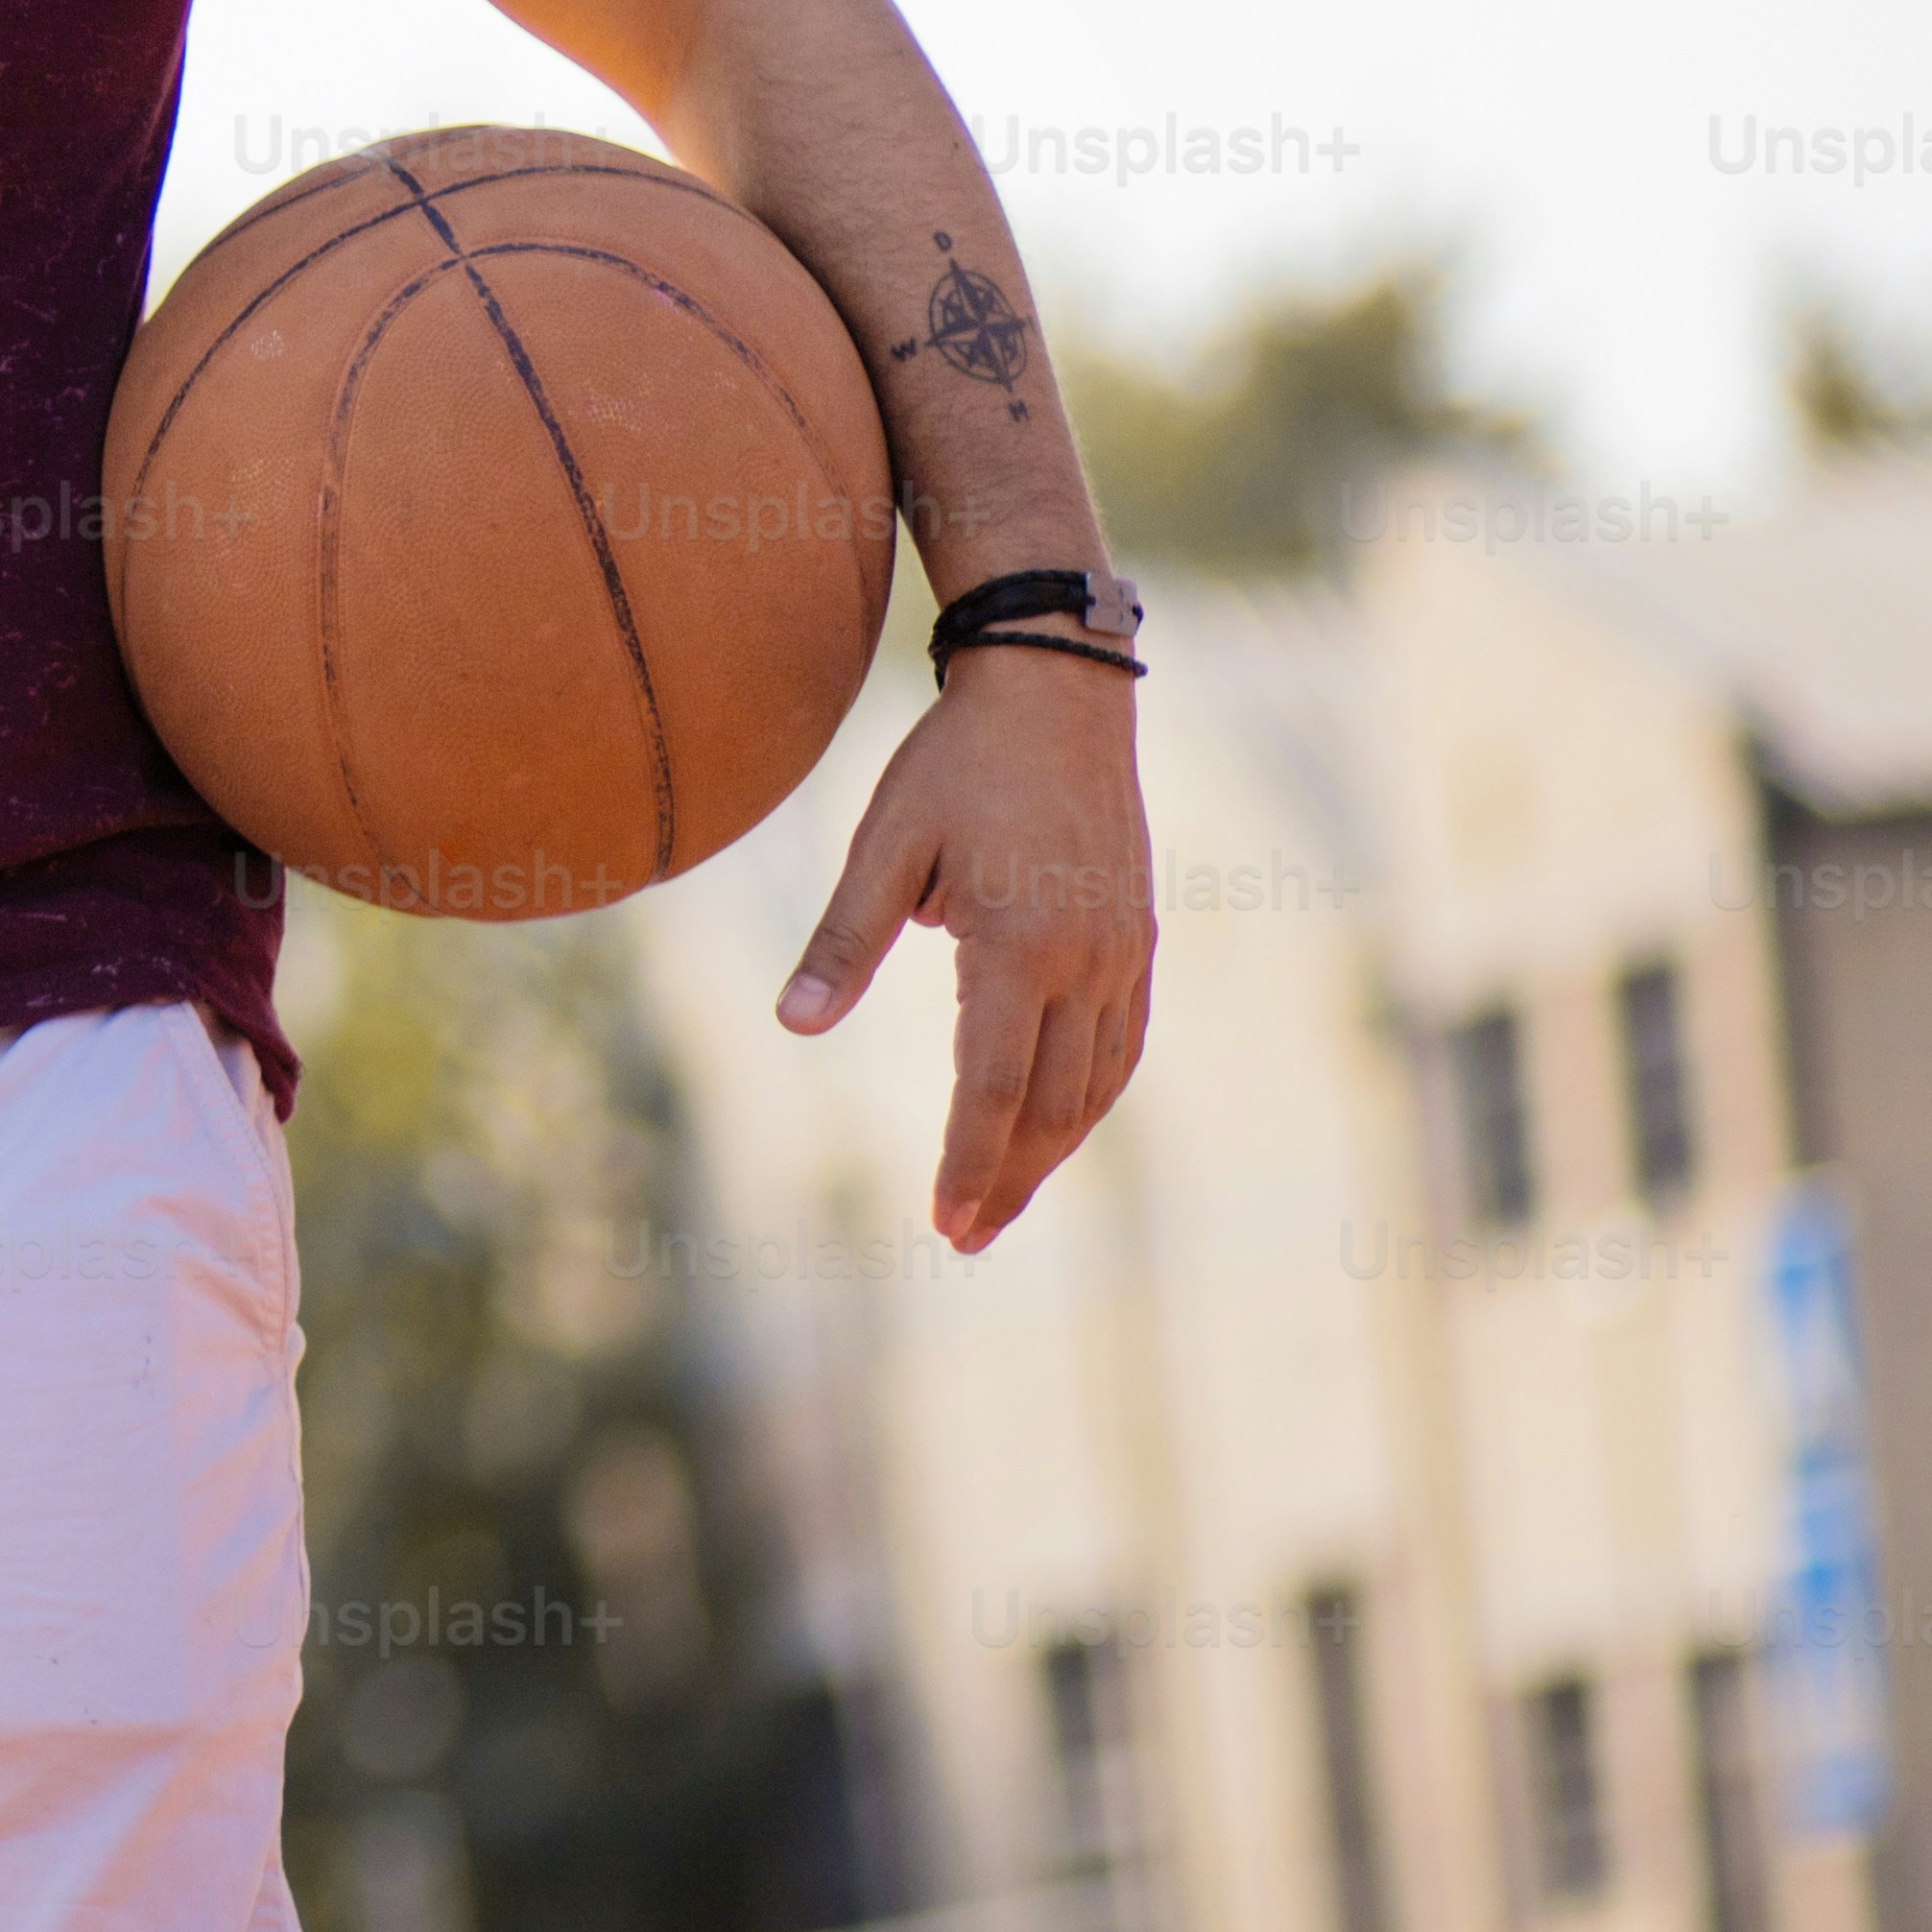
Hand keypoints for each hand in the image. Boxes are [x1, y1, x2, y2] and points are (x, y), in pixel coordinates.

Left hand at [778, 650, 1153, 1252]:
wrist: (1059, 694)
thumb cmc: (954, 764)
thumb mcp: (883, 843)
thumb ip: (843, 941)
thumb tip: (794, 1025)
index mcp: (1018, 946)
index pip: (990, 1089)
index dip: (966, 1163)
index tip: (941, 1222)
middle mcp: (1085, 962)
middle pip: (1050, 1106)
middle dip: (1008, 1179)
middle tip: (965, 1237)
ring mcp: (1121, 953)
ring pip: (1095, 1085)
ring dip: (1054, 1153)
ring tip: (1007, 1202)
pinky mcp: (1137, 940)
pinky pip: (1123, 1044)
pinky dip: (1092, 1098)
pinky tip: (1062, 1124)